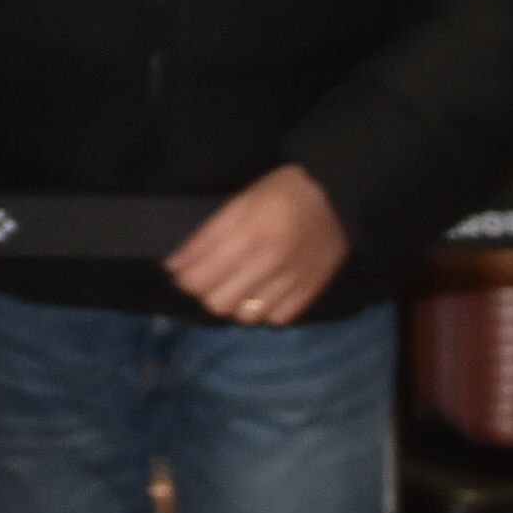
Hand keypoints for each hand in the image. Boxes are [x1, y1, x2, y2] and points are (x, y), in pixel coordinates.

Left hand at [167, 165, 348, 325]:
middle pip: (218, 304)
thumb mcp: (239, 203)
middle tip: (211, 278)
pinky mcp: (309, 294)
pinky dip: (265, 311)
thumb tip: (172, 267)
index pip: (199, 280)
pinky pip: (276, 320)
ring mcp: (291, 282)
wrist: (339, 197)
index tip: (184, 272)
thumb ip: (205, 238)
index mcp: (248, 236)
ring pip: (245, 317)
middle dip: (207, 293)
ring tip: (239, 285)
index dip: (184, 280)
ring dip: (235, 304)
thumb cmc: (282, 193)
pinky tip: (264, 291)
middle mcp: (269, 264)